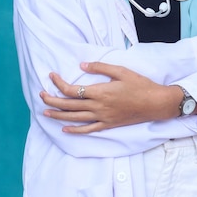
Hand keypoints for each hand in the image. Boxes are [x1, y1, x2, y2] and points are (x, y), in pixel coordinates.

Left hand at [41, 62, 183, 133]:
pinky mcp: (108, 125)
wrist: (155, 103)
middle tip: (41, 95)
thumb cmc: (140, 84)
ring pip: (75, 118)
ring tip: (46, 112)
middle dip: (52, 100)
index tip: (51, 76)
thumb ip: (99, 68)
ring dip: (58, 115)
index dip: (59, 83)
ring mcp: (102, 118)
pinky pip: (88, 130)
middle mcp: (98, 107)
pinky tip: (65, 128)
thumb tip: (81, 66)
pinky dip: (75, 130)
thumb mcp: (121, 71)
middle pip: (69, 105)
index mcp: (100, 92)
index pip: (72, 90)